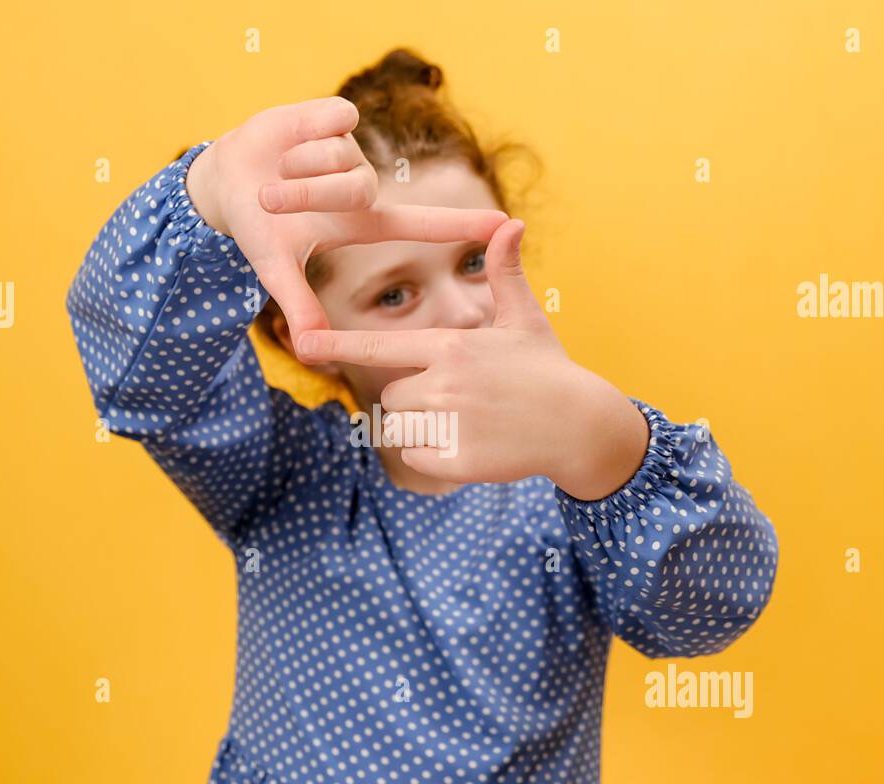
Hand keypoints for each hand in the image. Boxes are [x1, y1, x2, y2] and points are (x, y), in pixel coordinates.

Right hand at [185, 96, 509, 339]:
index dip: (459, 225)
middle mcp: (363, 185)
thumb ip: (299, 306)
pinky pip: (331, 122)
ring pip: (337, 155)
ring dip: (295, 167)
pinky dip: (300, 135)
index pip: (420, 224)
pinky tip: (287, 141)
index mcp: (361, 221)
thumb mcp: (277, 269)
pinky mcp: (335, 115)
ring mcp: (351, 151)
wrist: (226, 179)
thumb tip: (312, 352)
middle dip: (307, 192)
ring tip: (275, 173)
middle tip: (270, 199)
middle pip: (356, 188)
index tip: (505, 225)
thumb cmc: (259, 228)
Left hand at [294, 218, 651, 497]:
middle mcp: (444, 383)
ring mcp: (449, 423)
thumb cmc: (550, 370)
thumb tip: (511, 223)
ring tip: (467, 423)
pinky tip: (472, 447)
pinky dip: (435, 458)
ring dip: (421, 430)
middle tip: (459, 402)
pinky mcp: (455, 460)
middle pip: (391, 395)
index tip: (302, 341)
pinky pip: (417, 459)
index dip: (338, 343)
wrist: (581, 426)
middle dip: (414, 400)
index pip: (381, 344)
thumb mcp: (526, 319)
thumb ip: (506, 274)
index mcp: (452, 345)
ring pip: (400, 428)